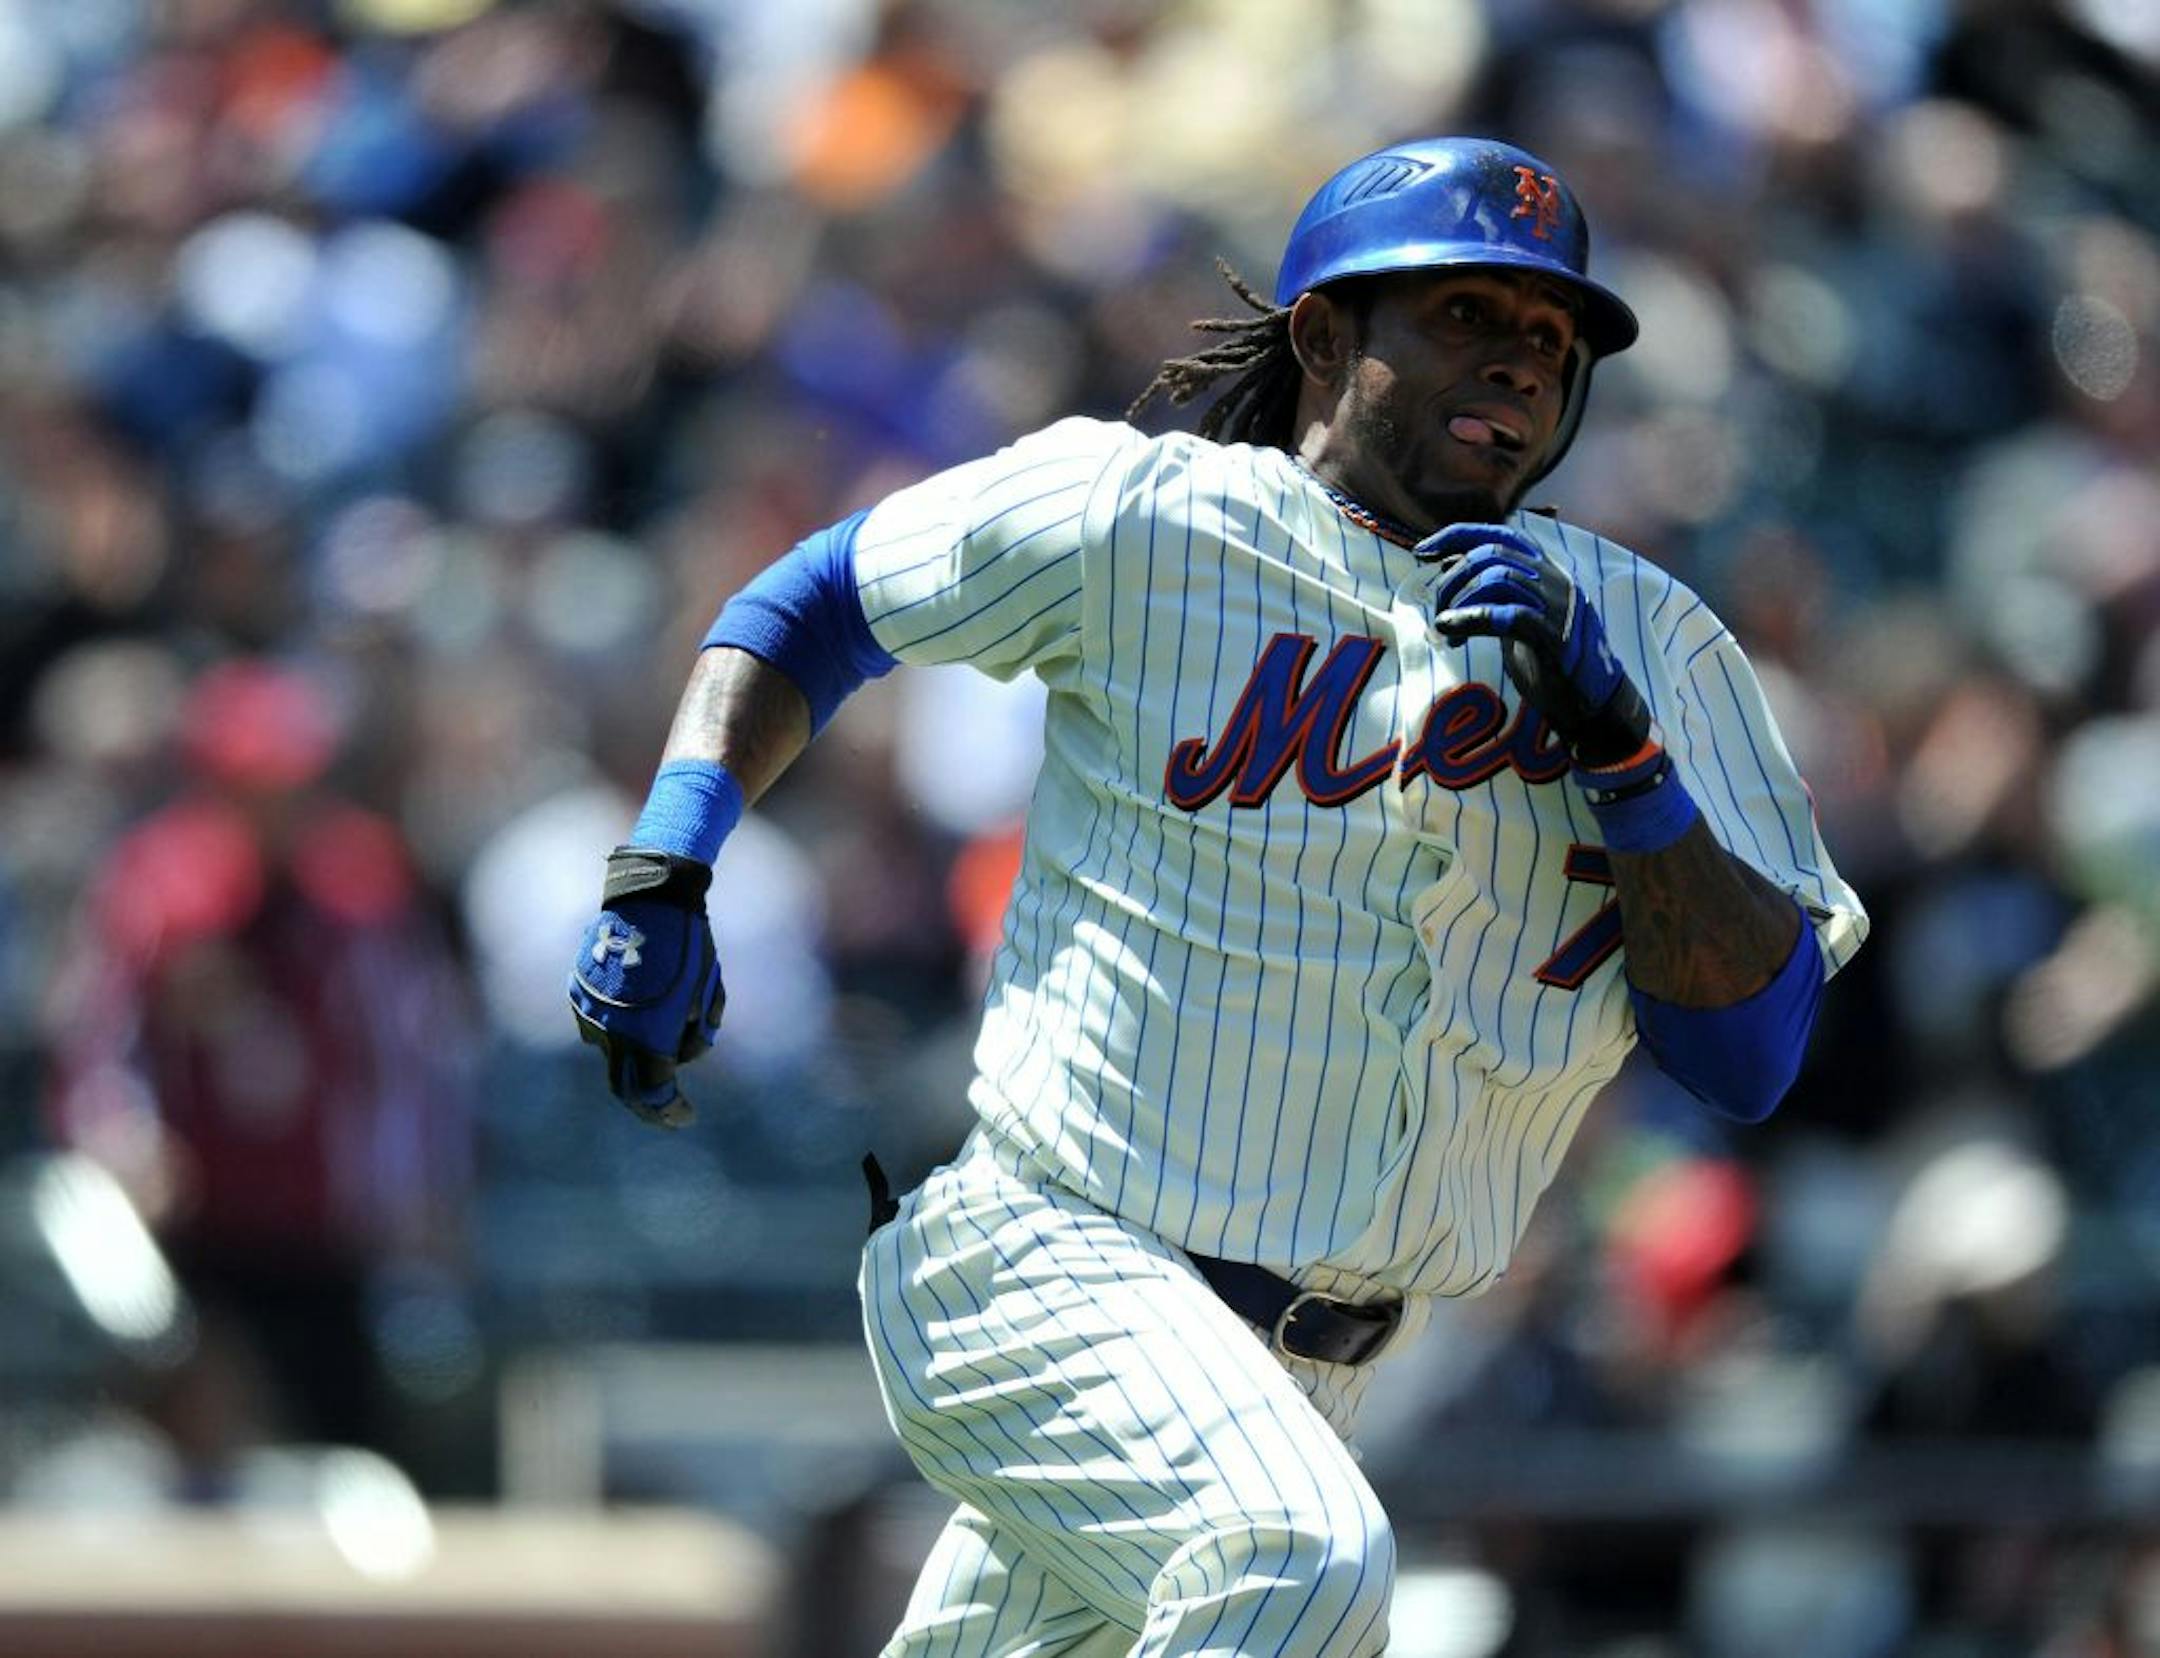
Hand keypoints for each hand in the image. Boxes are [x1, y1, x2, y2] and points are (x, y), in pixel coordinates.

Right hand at [567, 848, 726, 1128]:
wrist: (651, 897)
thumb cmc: (689, 945)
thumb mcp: (705, 993)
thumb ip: (692, 1036)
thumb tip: (676, 1059)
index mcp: (645, 1034)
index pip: (653, 1092)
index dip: (668, 1111)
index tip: (686, 1117)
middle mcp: (610, 1031)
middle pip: (625, 1086)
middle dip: (648, 1102)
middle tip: (670, 1109)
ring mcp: (589, 1012)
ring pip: (613, 1052)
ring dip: (638, 1052)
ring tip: (670, 1013)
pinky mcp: (579, 995)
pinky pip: (600, 1025)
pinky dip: (623, 1027)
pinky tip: (645, 1000)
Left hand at [1423, 522, 1649, 766]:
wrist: (1593, 701)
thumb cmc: (1549, 659)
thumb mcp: (1516, 617)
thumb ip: (1490, 593)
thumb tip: (1447, 570)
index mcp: (1545, 570)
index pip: (1499, 534)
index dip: (1457, 535)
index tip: (1423, 550)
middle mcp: (1554, 579)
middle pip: (1490, 555)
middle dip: (1451, 580)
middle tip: (1438, 613)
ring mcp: (1558, 605)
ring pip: (1497, 578)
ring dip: (1459, 601)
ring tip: (1445, 629)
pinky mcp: (1555, 635)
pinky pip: (1510, 615)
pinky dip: (1473, 619)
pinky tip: (1452, 631)